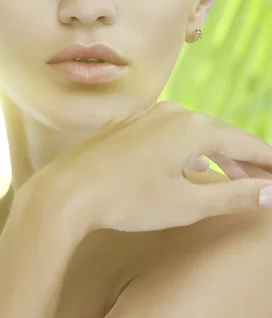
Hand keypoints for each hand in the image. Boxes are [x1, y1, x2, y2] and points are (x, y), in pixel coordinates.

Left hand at [44, 101, 271, 233]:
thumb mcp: (187, 204)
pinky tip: (189, 166)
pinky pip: (169, 134)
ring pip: (193, 134)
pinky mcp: (128, 125)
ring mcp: (147, 116)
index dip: (267, 162)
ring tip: (232, 177)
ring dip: (215, 156)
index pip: (245, 143)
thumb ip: (233, 196)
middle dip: (244, 160)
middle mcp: (172, 113)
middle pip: (220, 136)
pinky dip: (187, 151)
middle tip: (263, 182)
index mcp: (193, 128)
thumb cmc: (128, 200)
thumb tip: (271, 193)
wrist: (67, 191)